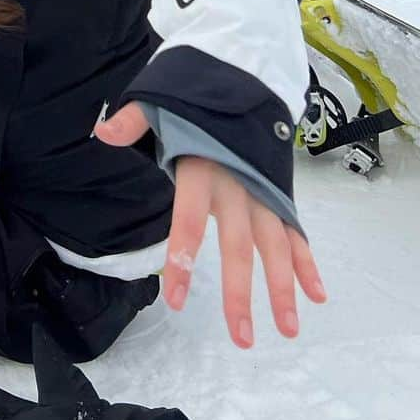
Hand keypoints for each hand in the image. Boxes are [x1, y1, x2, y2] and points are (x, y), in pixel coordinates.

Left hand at [94, 101, 326, 347]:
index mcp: (203, 169)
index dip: (183, 258)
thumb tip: (102, 132)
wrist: (242, 81)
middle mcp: (237, 186)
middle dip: (241, 293)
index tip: (176, 301)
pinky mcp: (279, 194)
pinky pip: (296, 232)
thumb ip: (134, 122)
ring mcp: (263, 192)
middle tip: (242, 339)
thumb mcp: (160, 106)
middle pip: (239, 245)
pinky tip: (318, 296)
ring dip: (284, 288)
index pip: (189, 220)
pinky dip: (309, 262)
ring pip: (276, 245)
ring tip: (288, 330)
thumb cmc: (194, 104)